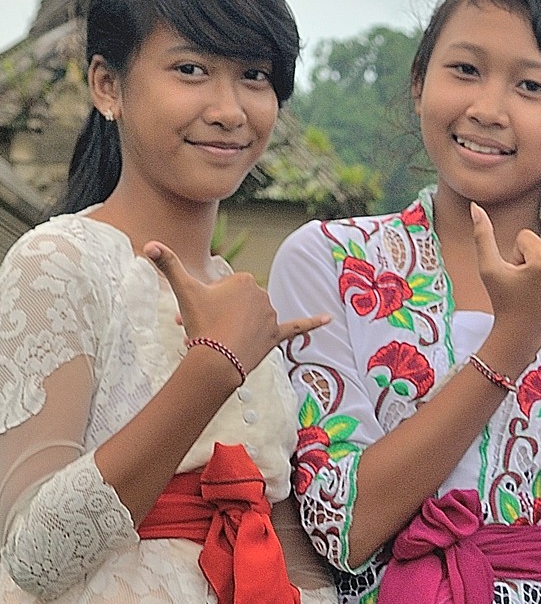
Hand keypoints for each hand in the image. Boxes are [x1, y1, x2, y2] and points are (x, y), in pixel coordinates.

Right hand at [145, 241, 329, 373]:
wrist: (217, 360)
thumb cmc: (201, 323)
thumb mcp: (184, 291)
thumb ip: (168, 264)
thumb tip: (149, 244)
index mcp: (244, 280)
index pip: (223, 290)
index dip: (206, 303)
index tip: (196, 315)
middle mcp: (262, 294)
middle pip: (235, 306)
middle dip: (218, 317)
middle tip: (203, 331)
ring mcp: (271, 316)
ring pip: (249, 321)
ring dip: (233, 330)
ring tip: (219, 342)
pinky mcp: (277, 335)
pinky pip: (298, 328)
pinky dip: (313, 323)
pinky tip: (329, 319)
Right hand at [471, 203, 540, 337]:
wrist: (521, 334)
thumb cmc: (504, 302)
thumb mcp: (489, 268)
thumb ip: (482, 235)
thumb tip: (476, 207)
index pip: (526, 238)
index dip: (516, 256)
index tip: (517, 278)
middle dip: (530, 258)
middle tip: (527, 285)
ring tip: (539, 286)